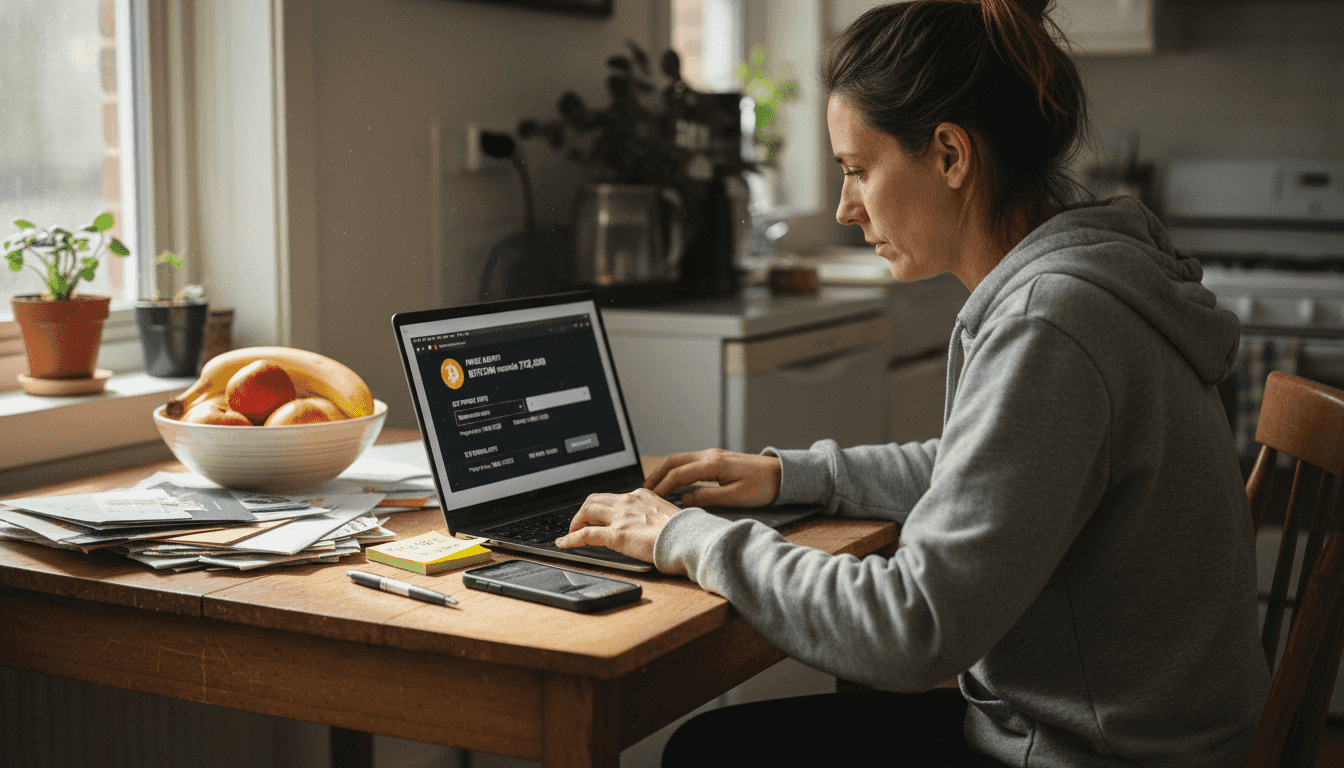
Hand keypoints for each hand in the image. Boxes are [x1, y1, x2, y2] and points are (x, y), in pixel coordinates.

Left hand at [555, 488, 681, 569]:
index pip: (613, 497)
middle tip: (579, 524)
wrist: (690, 539)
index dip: (600, 507)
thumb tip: (652, 527)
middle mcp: (628, 502)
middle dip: (583, 511)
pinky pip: (585, 535)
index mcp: (641, 496)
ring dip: (575, 522)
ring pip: (586, 511)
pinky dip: (570, 539)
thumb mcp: (669, 516)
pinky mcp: (617, 535)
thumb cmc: (685, 532)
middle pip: (594, 500)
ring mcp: (621, 517)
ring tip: (571, 533)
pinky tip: (563, 543)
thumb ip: (655, 517)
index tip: (597, 516)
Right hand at [644, 449, 781, 508]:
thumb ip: (708, 497)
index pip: (679, 473)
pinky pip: (689, 462)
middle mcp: (710, 455)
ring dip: (664, 472)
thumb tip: (684, 499)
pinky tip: (672, 482)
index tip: (651, 498)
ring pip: (679, 459)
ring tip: (653, 487)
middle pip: (673, 461)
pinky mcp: (716, 459)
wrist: (782, 474)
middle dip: (656, 474)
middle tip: (643, 490)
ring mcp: (712, 455)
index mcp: (713, 464)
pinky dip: (675, 471)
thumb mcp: (736, 497)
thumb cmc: (763, 486)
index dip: (663, 486)